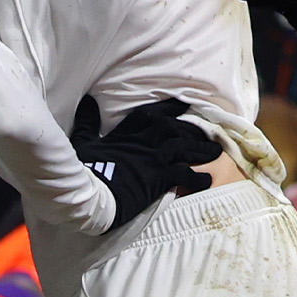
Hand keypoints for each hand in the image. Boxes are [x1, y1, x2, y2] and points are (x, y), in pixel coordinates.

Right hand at [73, 99, 217, 231]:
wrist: (90, 194)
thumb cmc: (84, 170)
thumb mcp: (82, 142)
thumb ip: (87, 122)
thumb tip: (87, 102)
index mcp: (125, 134)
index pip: (149, 115)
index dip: (167, 108)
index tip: (181, 104)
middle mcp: (143, 142)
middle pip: (172, 128)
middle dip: (191, 128)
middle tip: (207, 131)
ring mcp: (153, 158)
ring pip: (184, 147)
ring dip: (200, 149)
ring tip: (214, 152)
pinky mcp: (159, 177)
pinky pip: (185, 174)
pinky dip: (198, 177)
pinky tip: (207, 180)